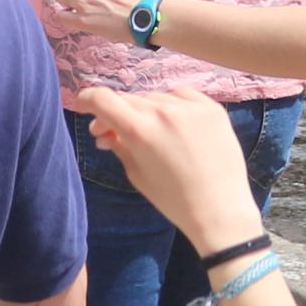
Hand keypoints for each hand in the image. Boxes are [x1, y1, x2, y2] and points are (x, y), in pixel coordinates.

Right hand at [85, 89, 267, 257]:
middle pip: (127, 99)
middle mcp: (163, 111)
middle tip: (113, 133)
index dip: (88, 100)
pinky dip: (171, 105)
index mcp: (140, 131)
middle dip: (116, 113)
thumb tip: (104, 131)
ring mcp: (191, 107)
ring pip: (154, 97)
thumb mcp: (136, 174)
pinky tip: (175, 123)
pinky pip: (181, 95)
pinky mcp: (212, 107)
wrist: (221, 210)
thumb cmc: (173, 199)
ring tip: (152, 134)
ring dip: (145, 111)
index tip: (85, 106)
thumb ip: (117, 145)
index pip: (103, 99)